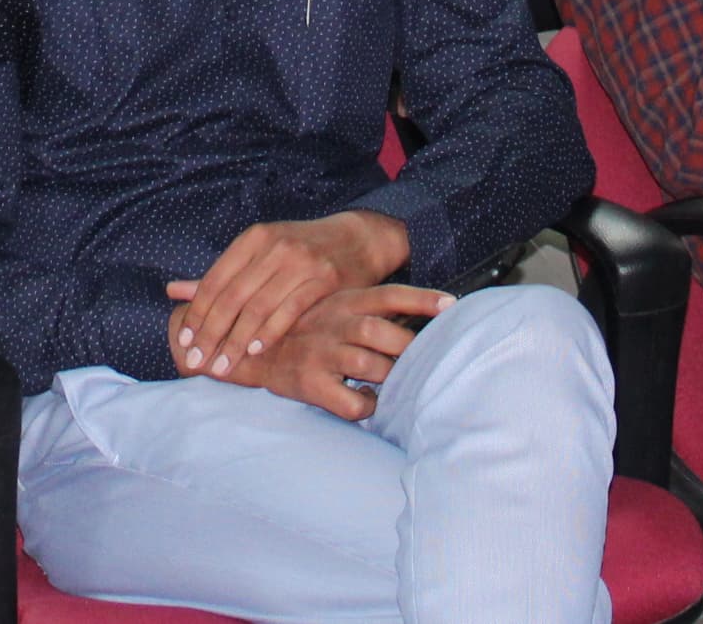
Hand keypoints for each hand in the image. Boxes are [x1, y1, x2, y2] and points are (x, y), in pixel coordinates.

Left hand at [164, 211, 406, 380]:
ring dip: (236, 340)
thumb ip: (219, 276)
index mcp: (253, 239)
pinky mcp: (324, 278)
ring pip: (258, 306)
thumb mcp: (259, 254)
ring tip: (222, 365)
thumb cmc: (302, 250)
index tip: (184, 340)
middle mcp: (273, 247)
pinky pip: (290, 309)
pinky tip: (256, 350)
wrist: (358, 239)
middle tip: (197, 360)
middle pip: (232, 296)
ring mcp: (299, 261)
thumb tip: (172, 291)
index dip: (197, 312)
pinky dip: (270, 331)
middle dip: (211, 332)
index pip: (215, 280)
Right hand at [247, 282, 454, 421]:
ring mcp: (321, 353)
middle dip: (409, 349)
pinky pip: (352, 402)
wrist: (250, 350)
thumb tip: (423, 314)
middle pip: (382, 332)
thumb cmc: (308, 330)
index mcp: (345, 301)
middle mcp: (334, 323)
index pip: (390, 295)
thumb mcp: (336, 307)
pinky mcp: (310, 383)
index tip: (452, 304)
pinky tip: (365, 401)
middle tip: (424, 360)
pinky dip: (367, 406)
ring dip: (389, 377)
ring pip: (371, 367)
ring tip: (393, 383)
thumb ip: (372, 309)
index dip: (422, 299)